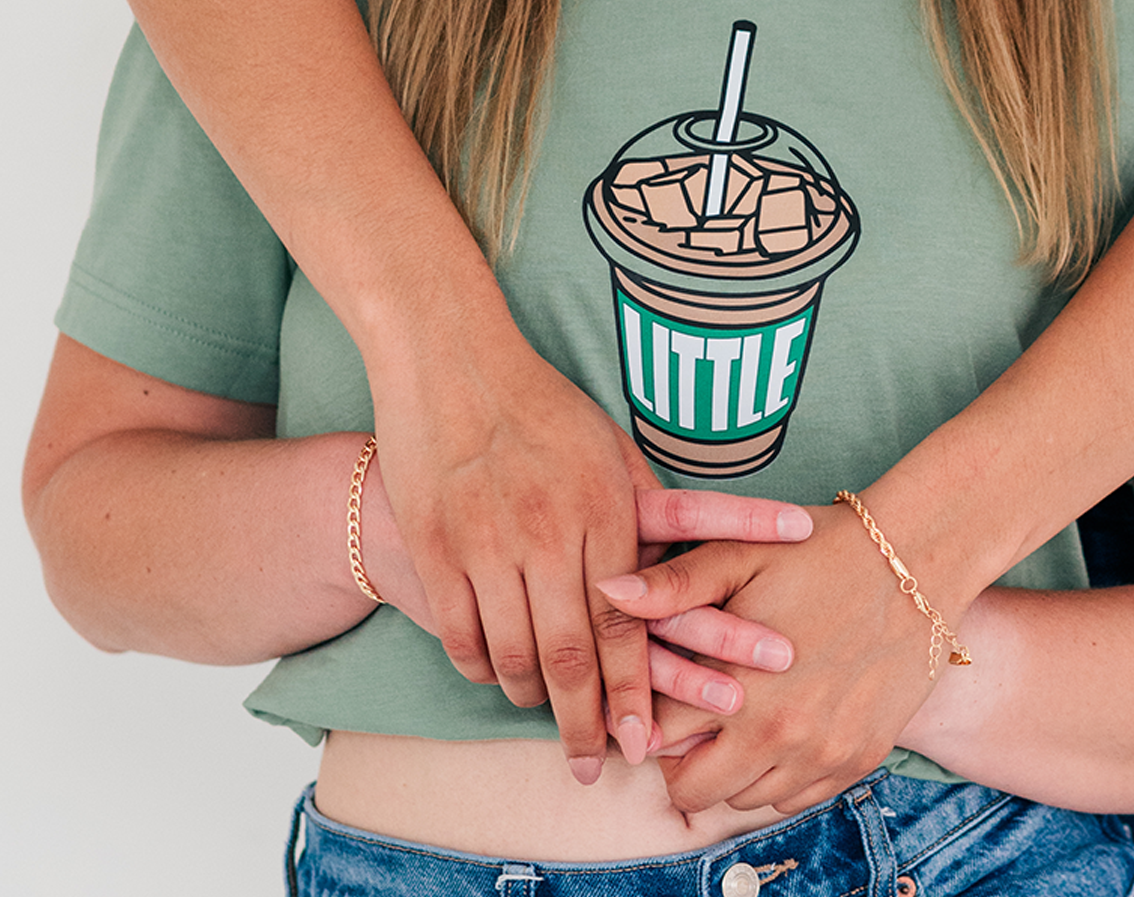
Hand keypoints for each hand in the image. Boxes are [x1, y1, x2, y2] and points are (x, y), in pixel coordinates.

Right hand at [364, 335, 808, 783]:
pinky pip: (462, 639)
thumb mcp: (611, 445)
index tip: (646, 743)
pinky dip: (482, 669)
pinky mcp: (437, 551)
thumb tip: (695, 553)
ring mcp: (488, 544)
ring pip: (514, 657)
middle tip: (597, 766)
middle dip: (587, 723)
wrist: (452, 367)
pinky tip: (499, 676)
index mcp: (605, 506)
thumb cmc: (543, 405)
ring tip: (551, 717)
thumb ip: (648, 507)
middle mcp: (550, 531)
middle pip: (571, 655)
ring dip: (534, 700)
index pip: (627, 623)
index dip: (638, 691)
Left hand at [601, 503, 949, 813]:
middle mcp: (778, 737)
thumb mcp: (741, 553)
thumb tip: (606, 590)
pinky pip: (795, 800)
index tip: (649, 697)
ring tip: (738, 715)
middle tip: (689, 716)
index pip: (656, 740)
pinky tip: (779, 728)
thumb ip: (673, 584)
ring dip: (730, 767)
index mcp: (739, 689)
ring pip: (745, 800)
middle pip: (693, 790)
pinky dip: (777, 776)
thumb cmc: (822, 549)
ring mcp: (821, 756)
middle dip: (679, 759)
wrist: (917, 559)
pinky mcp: (857, 761)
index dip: (643, 717)